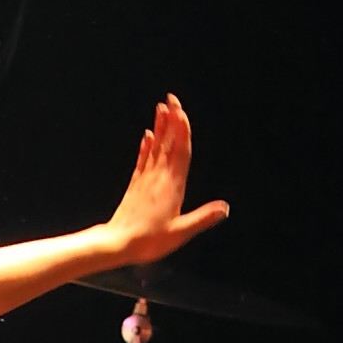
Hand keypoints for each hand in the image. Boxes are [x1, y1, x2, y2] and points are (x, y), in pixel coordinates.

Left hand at [101, 94, 228, 268]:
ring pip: (155, 147)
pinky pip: (143, 159)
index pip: (180, 153)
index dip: (182, 132)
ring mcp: (146, 179)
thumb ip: (202, 218)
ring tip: (161, 108)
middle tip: (172, 99)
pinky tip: (147, 135)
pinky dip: (146, 146)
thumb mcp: (180, 232)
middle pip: (168, 143)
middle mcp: (159, 178)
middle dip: (171, 120)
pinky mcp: (136, 185)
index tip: (182, 113)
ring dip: (160, 127)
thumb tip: (225, 208)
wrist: (117, 243)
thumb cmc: (149, 240)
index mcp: (172, 186)